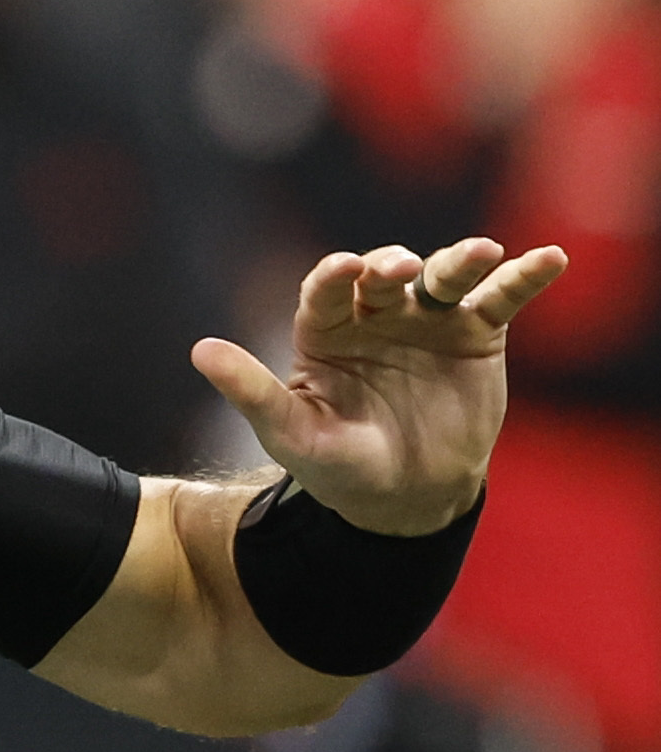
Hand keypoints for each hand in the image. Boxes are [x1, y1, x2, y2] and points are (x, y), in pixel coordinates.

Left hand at [192, 238, 568, 535]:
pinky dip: (525, 276)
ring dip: (462, 260)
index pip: (325, 290)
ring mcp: (427, 319)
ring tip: (483, 253)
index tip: (346, 269)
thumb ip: (252, 391)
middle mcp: (375, 314)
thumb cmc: (337, 465)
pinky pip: (502, 298)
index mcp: (325, 330)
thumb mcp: (291, 434)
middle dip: (393, 266)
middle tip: (401, 269)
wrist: (404, 498)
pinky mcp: (476, 333)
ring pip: (444, 277)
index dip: (334, 276)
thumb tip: (200, 351)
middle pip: (385, 276)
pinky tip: (551, 259)